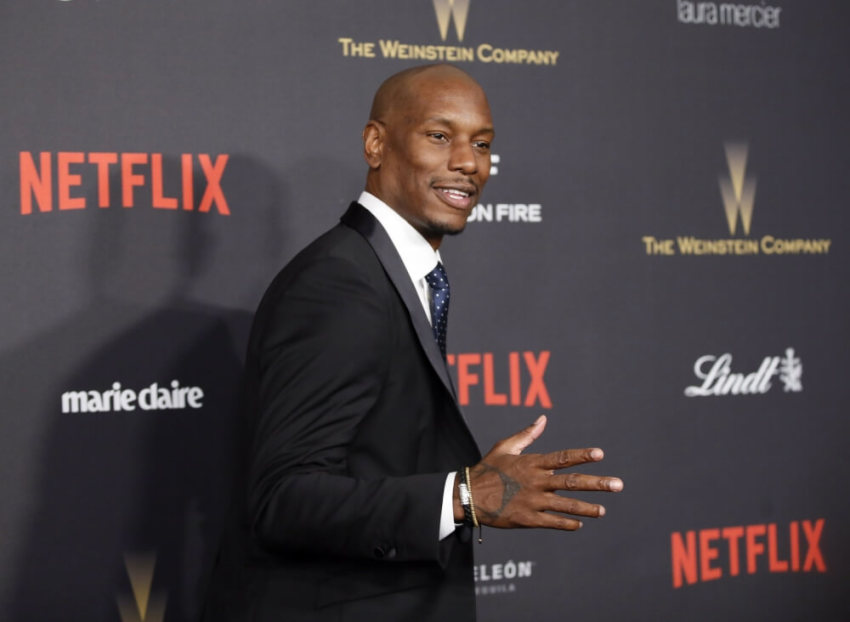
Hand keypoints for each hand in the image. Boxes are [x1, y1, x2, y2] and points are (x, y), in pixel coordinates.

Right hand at [458, 415, 622, 529]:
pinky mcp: (527, 519)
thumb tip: (543, 419)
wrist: (468, 495)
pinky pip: (552, 522)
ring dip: (587, 508)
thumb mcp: (505, 447)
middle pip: (572, 482)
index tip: (600, 454)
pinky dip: (567, 524)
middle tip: (618, 485)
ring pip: (566, 505)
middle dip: (597, 483)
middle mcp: (536, 482)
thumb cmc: (488, 469)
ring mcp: (533, 502)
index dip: (582, 456)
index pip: (562, 458)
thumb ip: (527, 435)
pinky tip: (579, 524)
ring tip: (603, 510)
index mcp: (532, 463)